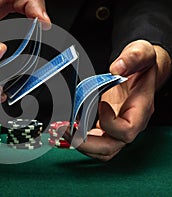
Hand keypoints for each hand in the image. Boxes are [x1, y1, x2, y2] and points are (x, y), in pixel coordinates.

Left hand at [76, 40, 170, 160]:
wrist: (139, 69)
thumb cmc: (141, 64)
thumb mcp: (141, 53)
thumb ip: (132, 58)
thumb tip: (116, 69)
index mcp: (140, 109)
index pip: (127, 130)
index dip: (110, 122)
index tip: (98, 104)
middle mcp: (128, 123)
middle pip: (110, 148)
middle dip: (86, 143)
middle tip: (66, 129)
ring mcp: (116, 127)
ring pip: (100, 150)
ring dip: (79, 144)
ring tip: (62, 130)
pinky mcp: (105, 125)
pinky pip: (94, 141)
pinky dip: (79, 139)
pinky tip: (66, 129)